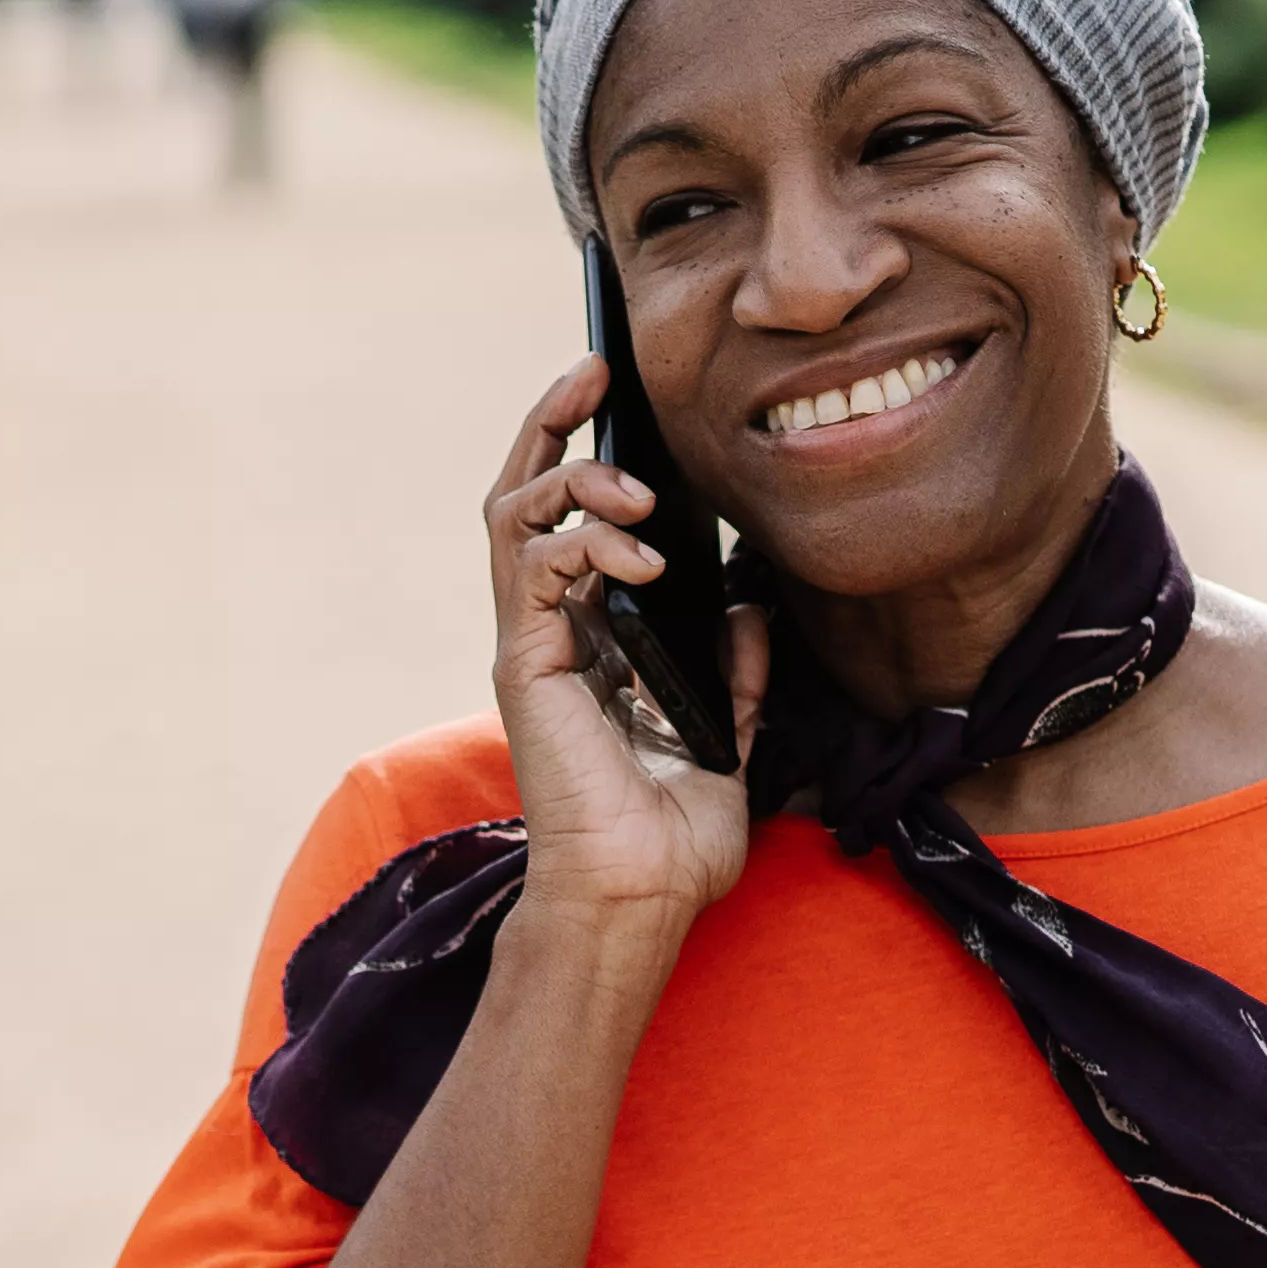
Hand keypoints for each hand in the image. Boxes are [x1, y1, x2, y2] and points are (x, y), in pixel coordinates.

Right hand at [482, 355, 764, 929]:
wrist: (640, 896)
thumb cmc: (671, 838)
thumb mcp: (730, 737)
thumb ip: (737, 672)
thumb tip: (751, 609)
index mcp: (585, 641)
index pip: (565, 522)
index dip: (580, 451)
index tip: (614, 396)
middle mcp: (546, 632)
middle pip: (519, 496)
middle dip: (551, 423)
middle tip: (591, 371)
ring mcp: (530, 645)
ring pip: (515, 516)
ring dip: (574, 479)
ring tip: (638, 492)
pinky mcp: (526, 665)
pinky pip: (534, 569)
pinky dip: (584, 544)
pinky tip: (642, 559)